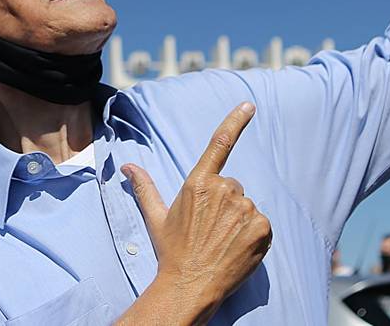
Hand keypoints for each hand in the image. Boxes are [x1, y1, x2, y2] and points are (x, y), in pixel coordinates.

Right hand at [122, 103, 270, 320]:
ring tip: (222, 242)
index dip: (235, 122)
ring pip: (246, 206)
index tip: (248, 105)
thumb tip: (127, 166)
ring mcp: (244, 208)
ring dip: (239, 220)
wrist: (190, 285)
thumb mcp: (156, 217)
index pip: (220, 144)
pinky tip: (236, 248)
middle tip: (210, 229)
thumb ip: (145, 187)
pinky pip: (262, 224)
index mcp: (199, 183)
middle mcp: (223, 190)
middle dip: (225, 203)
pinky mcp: (262, 227)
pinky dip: (253, 235)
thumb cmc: (172, 250)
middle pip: (233, 186)